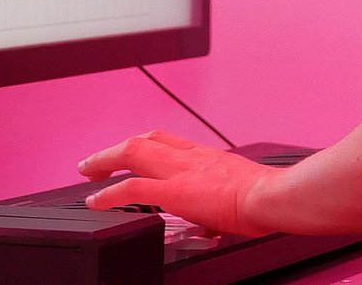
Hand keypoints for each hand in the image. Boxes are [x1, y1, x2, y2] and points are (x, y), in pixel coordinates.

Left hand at [78, 130, 274, 235]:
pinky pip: (132, 190)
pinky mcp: (175, 192)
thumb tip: (218, 221)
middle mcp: (190, 157)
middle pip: (143, 140)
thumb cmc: (268, 195)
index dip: (142, 144)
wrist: (273, 195)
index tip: (129, 152)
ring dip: (105, 160)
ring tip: (88, 172)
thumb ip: (222, 199)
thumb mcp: (241, 188)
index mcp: (206, 156)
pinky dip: (108, 193)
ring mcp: (180, 172)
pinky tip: (95, 201)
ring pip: (132, 153)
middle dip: (115, 149)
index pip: (166, 140)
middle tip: (95, 162)